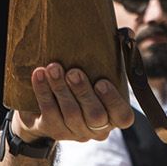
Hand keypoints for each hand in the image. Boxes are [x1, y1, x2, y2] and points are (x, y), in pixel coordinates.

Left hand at [11, 63, 133, 143]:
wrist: (47, 108)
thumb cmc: (82, 84)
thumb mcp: (100, 73)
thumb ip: (116, 57)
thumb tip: (127, 33)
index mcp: (113, 116)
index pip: (123, 116)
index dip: (113, 101)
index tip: (101, 82)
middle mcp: (97, 129)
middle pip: (95, 116)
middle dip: (83, 92)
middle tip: (73, 72)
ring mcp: (75, 132)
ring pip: (70, 113)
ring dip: (61, 89)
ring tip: (53, 68)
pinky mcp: (53, 130)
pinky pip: (49, 112)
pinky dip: (44, 92)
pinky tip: (39, 75)